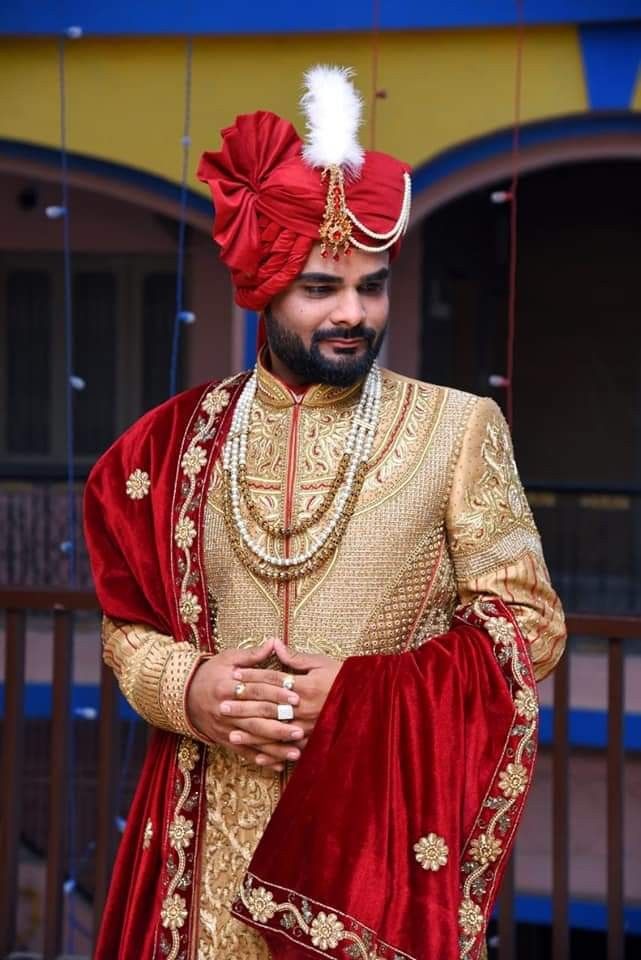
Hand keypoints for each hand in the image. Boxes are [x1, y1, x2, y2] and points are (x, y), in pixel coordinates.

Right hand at [186, 639, 303, 771]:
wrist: (184, 695)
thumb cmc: (211, 673)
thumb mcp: (228, 659)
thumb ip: (252, 655)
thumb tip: (275, 642)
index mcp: (228, 685)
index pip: (258, 689)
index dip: (278, 693)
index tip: (297, 697)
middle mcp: (225, 709)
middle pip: (256, 716)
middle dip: (279, 723)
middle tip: (301, 728)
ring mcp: (225, 727)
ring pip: (253, 739)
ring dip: (275, 747)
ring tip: (296, 752)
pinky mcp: (224, 740)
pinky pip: (244, 753)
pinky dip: (262, 760)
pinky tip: (279, 765)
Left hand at [229, 639, 341, 753]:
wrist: (368, 699)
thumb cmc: (343, 677)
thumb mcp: (320, 662)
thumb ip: (295, 658)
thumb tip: (275, 643)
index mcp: (305, 686)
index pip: (272, 681)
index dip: (251, 677)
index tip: (233, 677)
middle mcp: (305, 708)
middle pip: (268, 707)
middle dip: (243, 707)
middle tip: (221, 706)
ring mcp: (309, 726)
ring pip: (275, 731)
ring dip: (252, 734)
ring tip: (231, 734)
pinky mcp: (314, 740)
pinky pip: (290, 749)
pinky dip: (274, 755)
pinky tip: (256, 757)